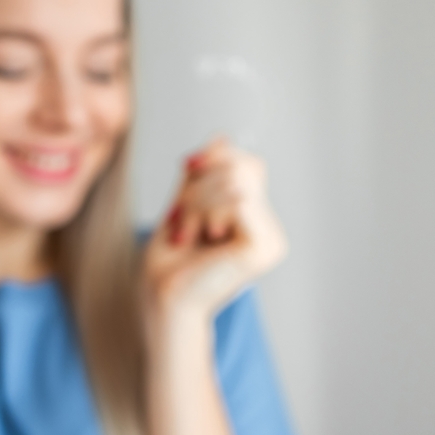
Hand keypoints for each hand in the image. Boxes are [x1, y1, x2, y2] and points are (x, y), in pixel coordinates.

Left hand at [143, 139, 286, 319]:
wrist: (162, 298)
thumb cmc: (170, 262)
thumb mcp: (185, 204)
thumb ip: (204, 175)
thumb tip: (222, 137)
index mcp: (254, 220)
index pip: (247, 164)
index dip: (216, 156)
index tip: (187, 166)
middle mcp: (269, 229)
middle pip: (242, 167)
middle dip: (200, 184)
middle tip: (179, 218)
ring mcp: (272, 239)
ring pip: (236, 181)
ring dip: (197, 202)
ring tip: (186, 232)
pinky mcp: (265, 246)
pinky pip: (239, 200)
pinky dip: (207, 212)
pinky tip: (200, 238)